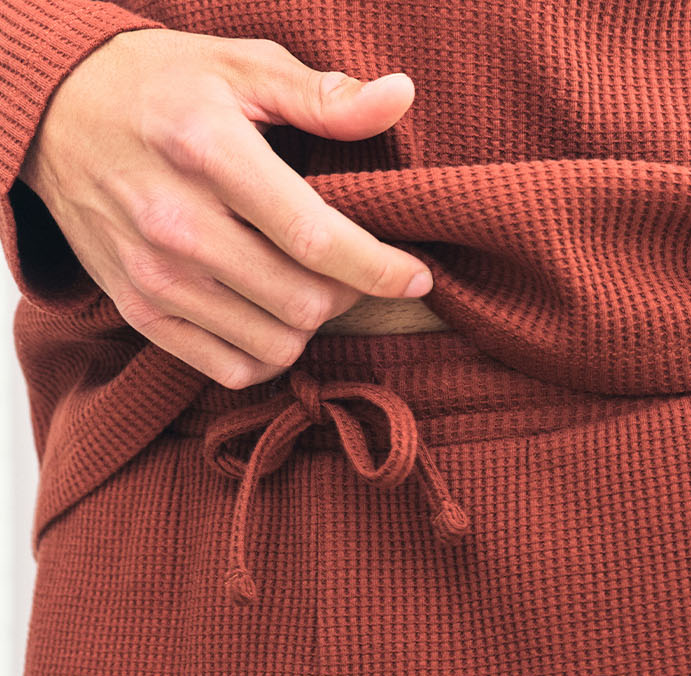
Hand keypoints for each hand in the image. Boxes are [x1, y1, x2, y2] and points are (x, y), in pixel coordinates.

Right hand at [17, 29, 433, 388]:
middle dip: (346, 295)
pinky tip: (268, 316)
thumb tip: (399, 99)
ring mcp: (154, 276)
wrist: (51, 113)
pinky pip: (230, 370)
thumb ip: (322, 97)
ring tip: (305, 287)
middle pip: (303, 304)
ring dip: (308, 327)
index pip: (316, 238)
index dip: (380, 268)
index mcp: (209, 152)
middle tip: (347, 270)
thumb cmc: (157, 86)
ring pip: (275, 346)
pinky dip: (265, 355)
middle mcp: (177, 223)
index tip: (416, 277)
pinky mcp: (139, 312)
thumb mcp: (238, 67)